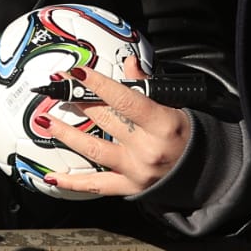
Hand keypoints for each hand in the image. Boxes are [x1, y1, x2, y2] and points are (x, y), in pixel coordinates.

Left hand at [36, 58, 191, 196]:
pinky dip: (72, 182)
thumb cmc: (190, 133)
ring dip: (66, 134)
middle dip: (78, 101)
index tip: (77, 73)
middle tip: (57, 88)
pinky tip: (51, 176)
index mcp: (162, 124)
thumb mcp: (175, 105)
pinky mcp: (129, 187)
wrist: (205, 170)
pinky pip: (96, 185)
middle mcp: (147, 148)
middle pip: (105, 120)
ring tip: (45, 120)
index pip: (125, 100)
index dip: (99, 85)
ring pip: (93, 150)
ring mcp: (136, 170)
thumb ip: (148, 87)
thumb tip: (130, 63)